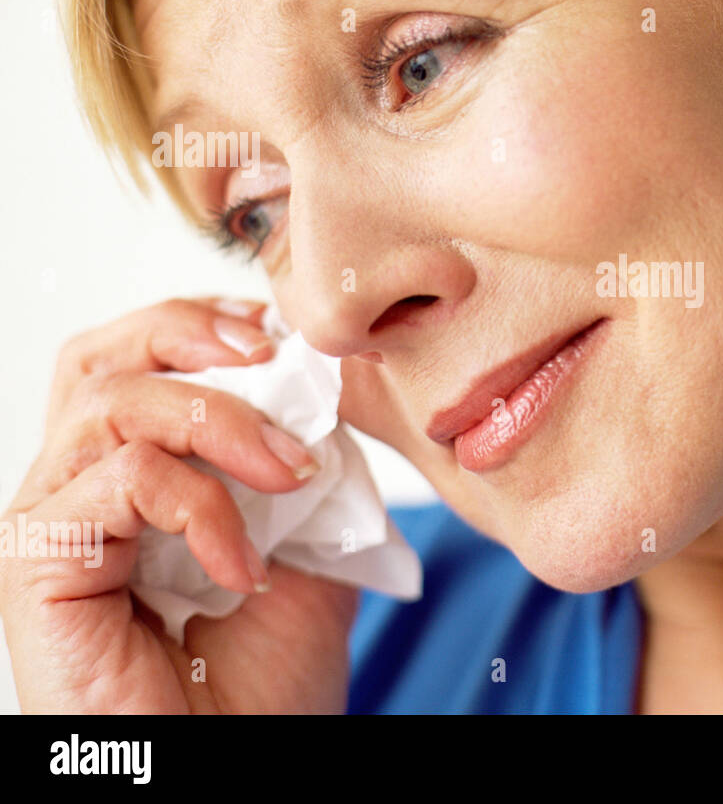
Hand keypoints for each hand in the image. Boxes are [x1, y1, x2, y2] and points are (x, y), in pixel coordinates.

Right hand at [0, 298, 358, 712]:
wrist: (241, 769)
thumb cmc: (264, 683)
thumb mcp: (311, 549)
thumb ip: (306, 469)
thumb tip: (319, 393)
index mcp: (134, 478)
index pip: (140, 359)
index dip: (208, 327)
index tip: (287, 341)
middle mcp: (79, 491)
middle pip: (101, 356)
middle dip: (193, 334)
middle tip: (273, 357)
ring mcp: (53, 523)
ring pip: (113, 403)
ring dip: (222, 421)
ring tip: (289, 478)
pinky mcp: (37, 563)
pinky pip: (121, 481)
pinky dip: (202, 507)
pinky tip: (243, 569)